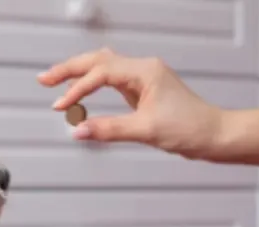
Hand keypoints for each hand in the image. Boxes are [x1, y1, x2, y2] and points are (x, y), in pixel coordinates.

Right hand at [38, 48, 222, 159]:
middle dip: (69, 70)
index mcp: (145, 72)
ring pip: (103, 66)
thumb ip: (109, 129)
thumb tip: (79, 130)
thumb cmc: (190, 128)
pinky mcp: (143, 89)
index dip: (77, 89)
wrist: (214, 134)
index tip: (61, 106)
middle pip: (98, 60)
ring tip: (56, 81)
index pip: (101, 74)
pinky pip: (111, 79)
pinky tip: (82, 89)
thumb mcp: (145, 130)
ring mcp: (143, 78)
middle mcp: (143, 69)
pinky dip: (92, 83)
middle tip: (44, 80)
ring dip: (79, 72)